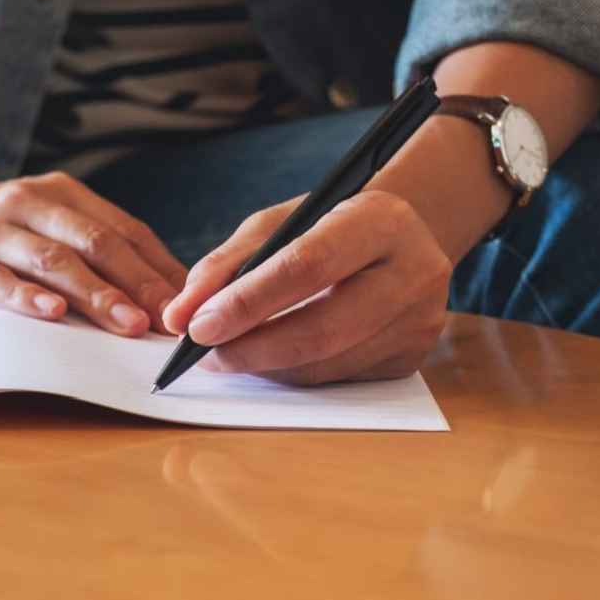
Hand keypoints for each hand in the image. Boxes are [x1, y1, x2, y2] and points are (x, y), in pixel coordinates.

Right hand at [0, 171, 188, 335]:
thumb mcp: (40, 218)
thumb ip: (87, 242)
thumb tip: (156, 287)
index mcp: (59, 193)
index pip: (122, 228)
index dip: (160, 265)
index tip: (193, 301)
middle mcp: (29, 204)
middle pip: (95, 242)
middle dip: (138, 282)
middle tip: (172, 318)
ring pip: (52, 260)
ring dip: (95, 293)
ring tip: (128, 323)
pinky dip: (25, 295)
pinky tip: (51, 312)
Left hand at [161, 191, 451, 383]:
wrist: (404, 237)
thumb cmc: (329, 225)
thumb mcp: (278, 224)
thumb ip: (226, 264)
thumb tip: (179, 315)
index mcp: (380, 221)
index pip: (307, 266)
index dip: (247, 302)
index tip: (197, 326)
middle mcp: (413, 272)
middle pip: (321, 328)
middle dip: (251, 348)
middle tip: (204, 356)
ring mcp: (420, 321)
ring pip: (326, 363)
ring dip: (266, 367)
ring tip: (226, 356)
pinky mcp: (412, 358)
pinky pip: (338, 378)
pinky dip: (292, 374)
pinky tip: (267, 359)